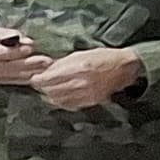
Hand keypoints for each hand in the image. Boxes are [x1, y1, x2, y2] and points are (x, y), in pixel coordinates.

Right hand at [0, 26, 47, 85]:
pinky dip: (25, 79)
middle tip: (47, 61)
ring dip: (31, 73)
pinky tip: (36, 76)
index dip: (16, 52)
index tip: (31, 47)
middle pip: (10, 67)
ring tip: (46, 69)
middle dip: (30, 64)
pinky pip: (11, 81)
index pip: (1, 53)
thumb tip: (28, 41)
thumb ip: (8, 35)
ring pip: (13, 76)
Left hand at [31, 45, 145, 110]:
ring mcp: (86, 94)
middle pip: (51, 91)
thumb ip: (63, 63)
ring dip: (50, 96)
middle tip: (40, 84)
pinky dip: (61, 102)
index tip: (35, 78)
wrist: (124, 68)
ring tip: (49, 90)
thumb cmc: (103, 57)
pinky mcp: (90, 101)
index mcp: (78, 68)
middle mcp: (81, 83)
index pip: (49, 79)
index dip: (38, 80)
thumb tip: (46, 69)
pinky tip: (60, 97)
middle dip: (43, 88)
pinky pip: (69, 105)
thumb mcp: (81, 54)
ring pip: (58, 100)